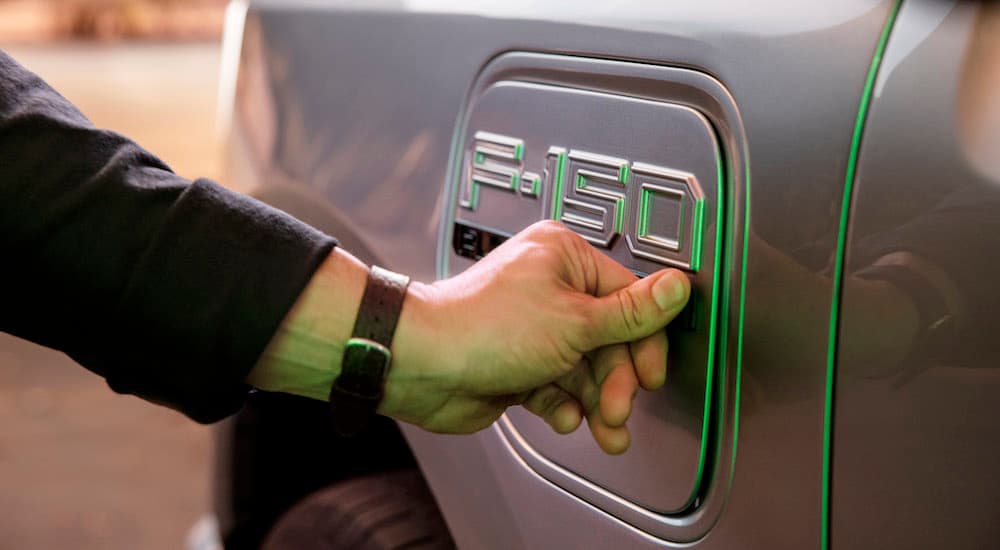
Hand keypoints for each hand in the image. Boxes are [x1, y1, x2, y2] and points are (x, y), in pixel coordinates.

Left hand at [386, 220, 689, 453]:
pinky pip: (558, 386)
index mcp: (564, 258)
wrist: (425, 366)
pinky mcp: (521, 363)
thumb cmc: (484, 327)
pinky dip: (564, 404)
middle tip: (618, 408)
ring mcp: (534, 328)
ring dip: (597, 401)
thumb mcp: (576, 322)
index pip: (628, 298)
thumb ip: (632, 313)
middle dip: (616, 380)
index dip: (644, 341)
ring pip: (586, 368)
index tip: (650, 375)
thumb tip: (676, 287)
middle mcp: (550, 288)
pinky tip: (561, 415)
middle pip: (609, 339)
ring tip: (604, 428)